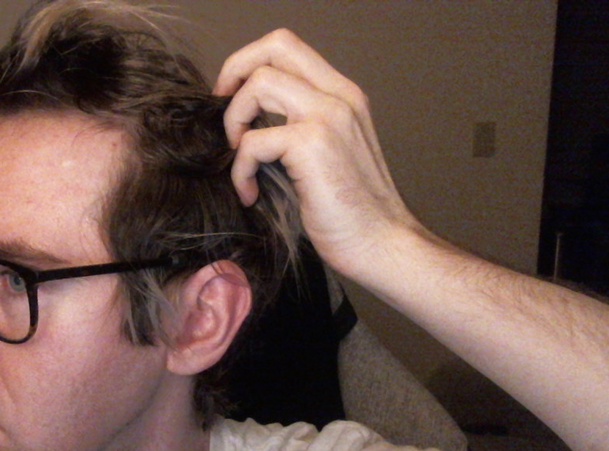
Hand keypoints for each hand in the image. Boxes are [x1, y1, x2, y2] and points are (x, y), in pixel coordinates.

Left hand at [214, 29, 424, 279]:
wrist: (383, 245)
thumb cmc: (354, 212)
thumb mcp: (330, 154)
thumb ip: (300, 126)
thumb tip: (250, 122)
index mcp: (343, 95)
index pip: (288, 47)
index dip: (249, 63)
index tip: (232, 98)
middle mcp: (339, 96)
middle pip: (273, 47)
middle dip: (234, 74)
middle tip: (226, 118)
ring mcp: (328, 116)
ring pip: (259, 85)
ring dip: (234, 122)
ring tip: (241, 161)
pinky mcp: (313, 145)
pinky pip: (252, 141)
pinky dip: (240, 170)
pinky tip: (251, 195)